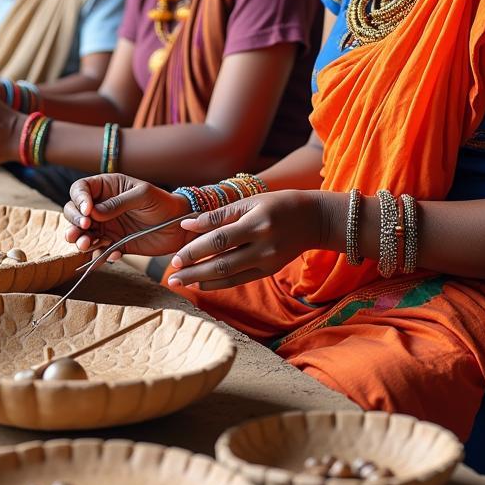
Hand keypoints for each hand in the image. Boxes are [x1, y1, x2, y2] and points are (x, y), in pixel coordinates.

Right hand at [62, 174, 192, 257]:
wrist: (179, 226)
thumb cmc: (163, 203)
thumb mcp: (143, 196)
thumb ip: (118, 203)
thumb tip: (93, 212)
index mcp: (107, 187)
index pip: (81, 189)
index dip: (79, 200)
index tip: (87, 212)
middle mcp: (102, 206)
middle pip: (74, 212)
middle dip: (73, 222)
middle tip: (81, 231)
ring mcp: (106, 226)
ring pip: (82, 233)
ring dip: (80, 240)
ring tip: (86, 246)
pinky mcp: (113, 243)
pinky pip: (99, 250)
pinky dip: (100, 255)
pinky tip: (113, 255)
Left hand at [167, 190, 329, 291]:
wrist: (313, 220)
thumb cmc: (277, 204)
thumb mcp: (250, 201)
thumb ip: (218, 215)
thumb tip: (186, 223)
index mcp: (256, 222)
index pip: (219, 239)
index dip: (195, 249)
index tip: (175, 256)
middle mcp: (263, 245)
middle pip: (221, 263)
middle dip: (193, 271)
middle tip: (171, 275)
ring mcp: (267, 261)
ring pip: (228, 276)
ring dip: (201, 280)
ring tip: (180, 282)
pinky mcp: (269, 271)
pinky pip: (239, 280)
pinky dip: (218, 283)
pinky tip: (201, 283)